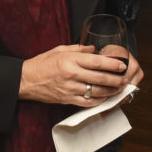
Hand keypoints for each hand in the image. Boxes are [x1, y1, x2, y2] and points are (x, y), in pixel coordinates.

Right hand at [19, 44, 140, 105]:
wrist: (26, 80)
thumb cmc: (43, 63)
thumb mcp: (60, 50)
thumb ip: (79, 49)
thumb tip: (95, 49)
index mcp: (70, 60)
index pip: (97, 62)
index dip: (112, 64)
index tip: (122, 65)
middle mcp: (72, 75)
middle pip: (100, 78)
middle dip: (115, 79)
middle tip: (125, 79)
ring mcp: (70, 89)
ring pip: (96, 92)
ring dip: (110, 91)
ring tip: (119, 89)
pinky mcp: (68, 100)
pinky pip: (87, 102)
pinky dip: (98, 101)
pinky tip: (105, 97)